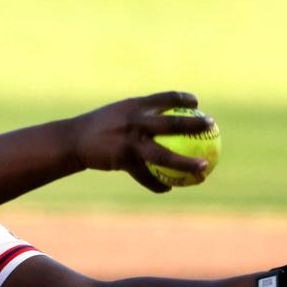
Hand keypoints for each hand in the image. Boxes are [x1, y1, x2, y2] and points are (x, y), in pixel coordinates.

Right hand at [67, 91, 213, 191]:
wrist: (74, 140)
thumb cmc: (99, 126)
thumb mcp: (119, 112)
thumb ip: (139, 113)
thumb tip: (162, 114)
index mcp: (135, 105)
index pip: (166, 97)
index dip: (184, 98)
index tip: (197, 102)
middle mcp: (135, 121)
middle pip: (173, 123)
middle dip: (195, 124)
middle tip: (212, 126)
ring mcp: (130, 141)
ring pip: (164, 155)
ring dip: (187, 163)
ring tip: (204, 168)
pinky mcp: (123, 159)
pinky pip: (146, 175)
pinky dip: (157, 184)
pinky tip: (168, 188)